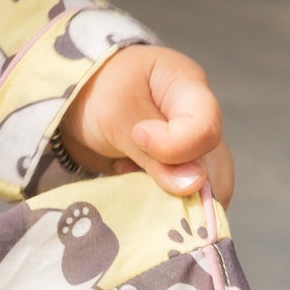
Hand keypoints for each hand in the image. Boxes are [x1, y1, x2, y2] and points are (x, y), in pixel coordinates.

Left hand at [56, 45, 233, 202]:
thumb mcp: (116, 114)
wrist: (75, 105)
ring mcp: (192, 148)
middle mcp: (199, 120)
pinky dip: (160, 202)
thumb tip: (194, 186)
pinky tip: (132, 182)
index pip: (206, 130)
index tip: (136, 139)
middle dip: (183, 186)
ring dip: (169, 197)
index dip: (175, 147)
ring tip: (132, 175)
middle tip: (140, 176)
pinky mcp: (178, 171)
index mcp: (189, 88)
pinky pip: (183, 198)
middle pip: (214, 166)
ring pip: (203, 188)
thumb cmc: (95, 93)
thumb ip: (153, 152)